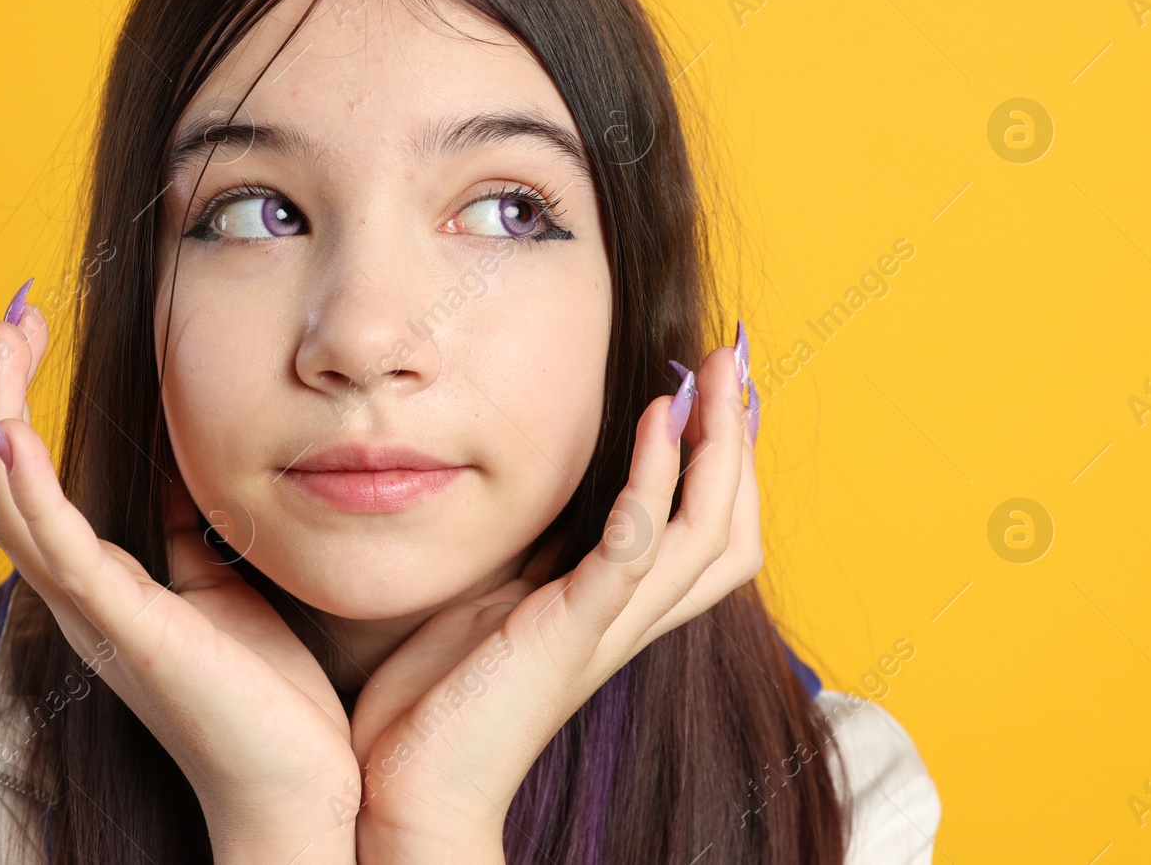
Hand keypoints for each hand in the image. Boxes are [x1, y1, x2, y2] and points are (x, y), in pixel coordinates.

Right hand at [0, 286, 361, 864]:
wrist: (295, 784)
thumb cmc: (262, 692)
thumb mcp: (219, 582)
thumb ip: (185, 531)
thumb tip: (180, 471)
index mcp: (100, 581)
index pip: (27, 481)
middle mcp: (76, 593)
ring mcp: (90, 611)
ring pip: (9, 497)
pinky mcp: (122, 625)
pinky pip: (57, 541)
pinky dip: (24, 480)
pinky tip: (5, 424)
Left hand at [348, 341, 762, 861]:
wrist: (410, 791)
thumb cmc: (439, 701)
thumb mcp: (497, 604)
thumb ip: (536, 560)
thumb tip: (545, 501)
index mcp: (614, 612)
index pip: (706, 533)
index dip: (725, 461)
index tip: (716, 386)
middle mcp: (629, 621)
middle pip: (730, 527)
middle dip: (741, 440)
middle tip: (737, 360)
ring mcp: (606, 627)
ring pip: (705, 532)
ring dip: (718, 445)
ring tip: (716, 372)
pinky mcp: (573, 631)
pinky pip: (634, 546)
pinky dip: (653, 480)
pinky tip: (655, 420)